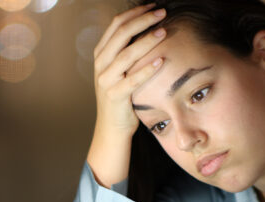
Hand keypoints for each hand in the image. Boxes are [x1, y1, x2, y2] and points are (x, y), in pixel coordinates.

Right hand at [86, 4, 166, 186]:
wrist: (112, 126)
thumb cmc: (122, 95)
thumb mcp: (119, 69)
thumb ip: (127, 50)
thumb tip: (149, 27)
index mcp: (101, 53)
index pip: (117, 25)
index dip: (135, 13)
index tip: (154, 6)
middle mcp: (100, 64)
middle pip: (121, 34)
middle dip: (143, 20)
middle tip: (162, 12)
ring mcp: (106, 80)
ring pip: (126, 54)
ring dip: (146, 41)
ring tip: (163, 31)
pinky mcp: (114, 96)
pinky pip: (132, 80)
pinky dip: (146, 70)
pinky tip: (161, 61)